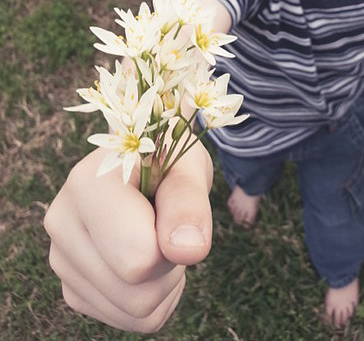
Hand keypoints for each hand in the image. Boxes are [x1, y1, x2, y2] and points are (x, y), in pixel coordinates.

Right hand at [44, 142, 212, 332]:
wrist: (146, 161)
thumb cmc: (168, 157)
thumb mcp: (187, 165)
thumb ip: (188, 202)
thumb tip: (188, 250)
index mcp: (86, 185)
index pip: (139, 259)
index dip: (174, 242)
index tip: (172, 206)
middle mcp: (62, 224)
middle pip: (137, 293)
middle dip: (170, 265)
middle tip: (167, 222)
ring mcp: (61, 259)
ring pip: (135, 311)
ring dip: (164, 282)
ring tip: (156, 235)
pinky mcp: (72, 287)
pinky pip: (131, 319)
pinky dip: (154, 295)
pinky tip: (148, 257)